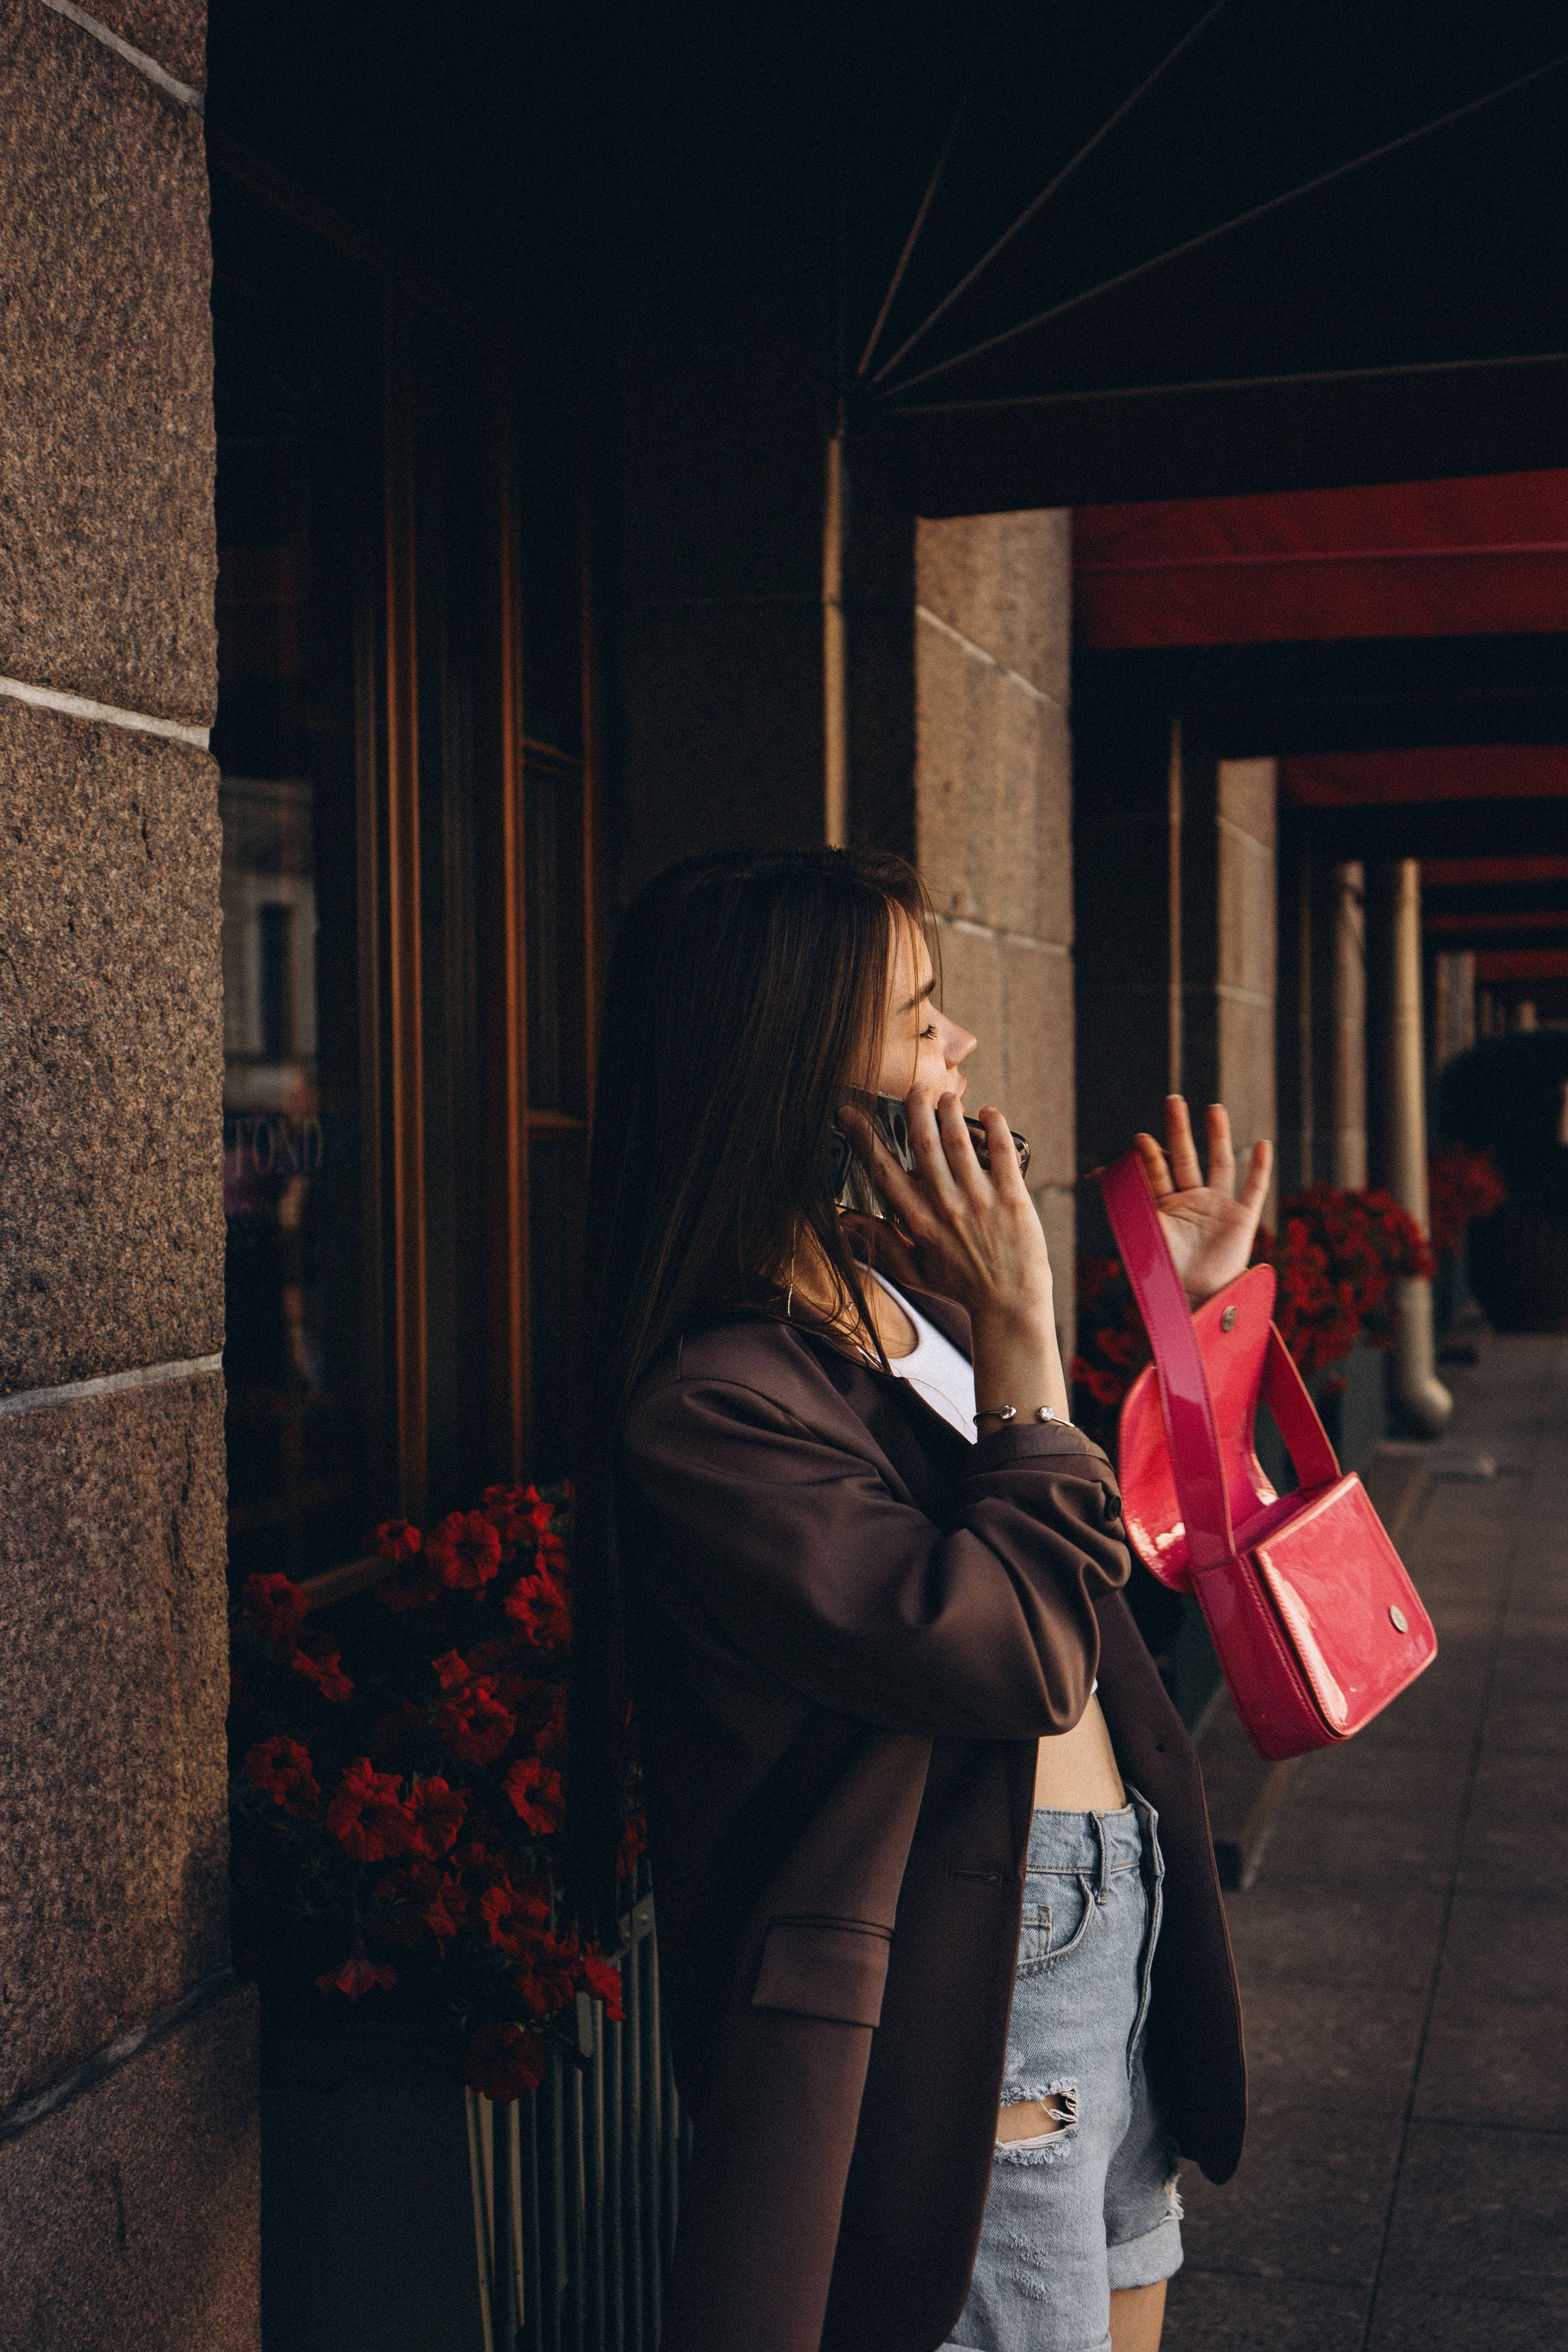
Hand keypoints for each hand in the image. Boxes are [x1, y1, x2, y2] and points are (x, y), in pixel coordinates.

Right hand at [841, 1088, 1067, 1418]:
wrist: (1009, 1307)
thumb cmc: (960, 1290)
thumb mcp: (913, 1273)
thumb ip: (881, 1243)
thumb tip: (849, 1220)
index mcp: (917, 1223)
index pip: (883, 1171)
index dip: (864, 1138)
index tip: (851, 1113)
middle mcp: (945, 1207)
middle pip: (923, 1146)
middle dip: (915, 1110)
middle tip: (914, 1089)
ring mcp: (980, 1200)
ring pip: (959, 1142)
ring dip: (950, 1112)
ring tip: (947, 1096)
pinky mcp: (1012, 1197)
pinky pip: (1001, 1151)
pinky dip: (995, 1126)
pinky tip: (989, 1111)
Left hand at [1133, 1097, 1271, 1305]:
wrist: (1193, 1301)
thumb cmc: (1164, 1272)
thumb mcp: (1143, 1233)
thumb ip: (1126, 1204)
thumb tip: (1095, 1175)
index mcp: (1164, 1204)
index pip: (1156, 1171)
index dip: (1148, 1156)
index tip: (1139, 1140)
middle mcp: (1191, 1200)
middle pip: (1185, 1157)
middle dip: (1179, 1130)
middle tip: (1172, 1101)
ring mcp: (1218, 1207)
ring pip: (1219, 1164)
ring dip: (1218, 1137)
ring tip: (1213, 1109)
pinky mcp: (1242, 1219)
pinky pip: (1253, 1189)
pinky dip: (1259, 1168)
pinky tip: (1262, 1144)